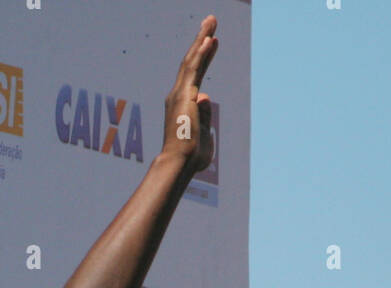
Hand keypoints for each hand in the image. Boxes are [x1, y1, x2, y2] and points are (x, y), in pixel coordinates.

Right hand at [161, 15, 217, 173]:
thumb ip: (206, 118)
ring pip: (192, 60)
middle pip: (192, 62)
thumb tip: (205, 98)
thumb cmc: (190, 158)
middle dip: (202, 40)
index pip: (195, 74)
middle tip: (211, 22)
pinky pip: (194, 70)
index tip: (212, 42)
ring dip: (202, 39)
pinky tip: (209, 40)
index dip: (204, 56)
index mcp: (183, 105)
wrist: (179, 163)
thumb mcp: (203, 136)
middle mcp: (178, 95)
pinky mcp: (184, 96)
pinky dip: (201, 54)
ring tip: (212, 21)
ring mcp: (180, 94)